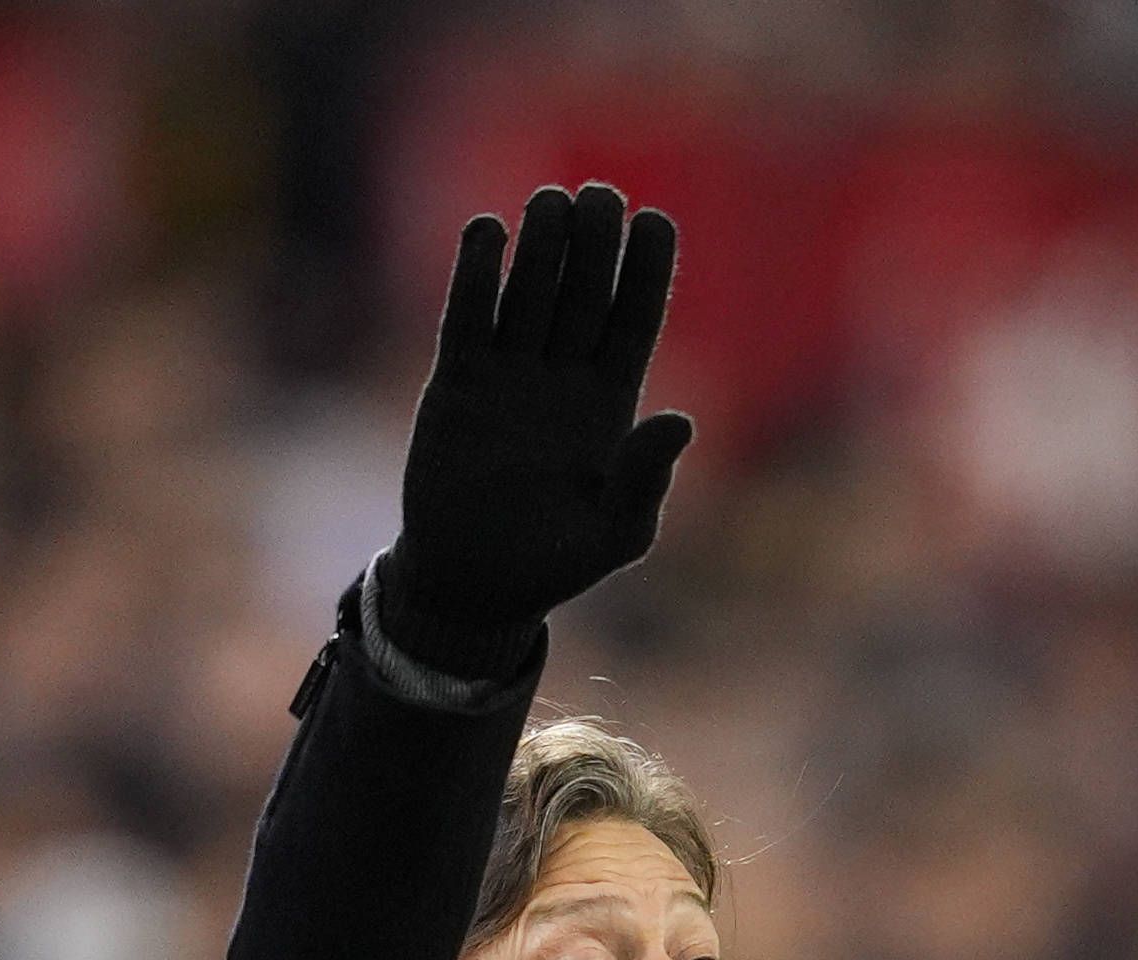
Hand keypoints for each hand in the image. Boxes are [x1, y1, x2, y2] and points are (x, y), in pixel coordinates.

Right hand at [375, 181, 694, 673]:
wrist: (474, 585)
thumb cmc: (555, 565)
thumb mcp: (616, 535)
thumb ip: (646, 480)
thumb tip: (680, 420)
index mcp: (611, 405)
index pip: (635, 321)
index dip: (647, 272)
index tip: (655, 221)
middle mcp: (563, 378)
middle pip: (585, 293)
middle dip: (595, 243)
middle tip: (601, 195)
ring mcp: (510, 376)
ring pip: (531, 294)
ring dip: (542, 247)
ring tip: (551, 201)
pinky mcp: (458, 383)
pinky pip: (470, 318)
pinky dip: (477, 276)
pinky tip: (489, 231)